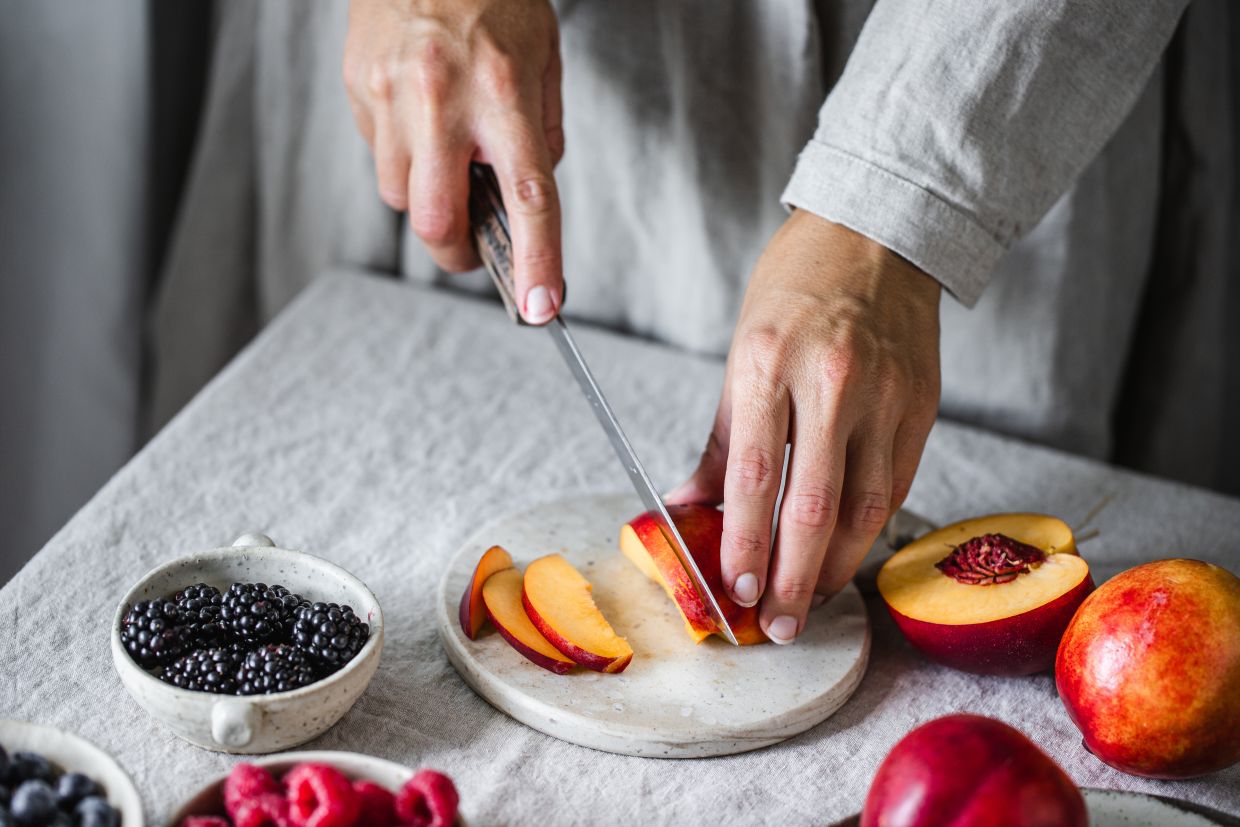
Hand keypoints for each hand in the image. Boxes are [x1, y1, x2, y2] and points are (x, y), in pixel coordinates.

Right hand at [343, 0, 563, 322]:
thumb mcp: (543, 58)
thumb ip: (541, 133)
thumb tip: (526, 197)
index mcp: (501, 91)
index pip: (525, 195)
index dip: (537, 260)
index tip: (540, 305)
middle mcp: (441, 97)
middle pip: (437, 220)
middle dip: (456, 249)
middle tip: (474, 245)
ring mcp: (390, 94)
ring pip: (400, 196)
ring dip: (426, 196)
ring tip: (445, 150)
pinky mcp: (357, 88)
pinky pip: (378, 155)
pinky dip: (401, 156)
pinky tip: (417, 118)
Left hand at [667, 212, 940, 642]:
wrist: (876, 234)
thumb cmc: (795, 290)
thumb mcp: (741, 352)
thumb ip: (719, 440)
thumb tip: (685, 507)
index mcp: (767, 363)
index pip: (753, 477)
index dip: (743, 545)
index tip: (733, 593)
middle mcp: (830, 381)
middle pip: (813, 506)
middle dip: (791, 578)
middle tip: (776, 626)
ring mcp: (885, 394)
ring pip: (866, 507)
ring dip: (836, 567)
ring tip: (810, 602)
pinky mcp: (923, 404)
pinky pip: (897, 484)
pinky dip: (870, 528)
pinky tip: (847, 553)